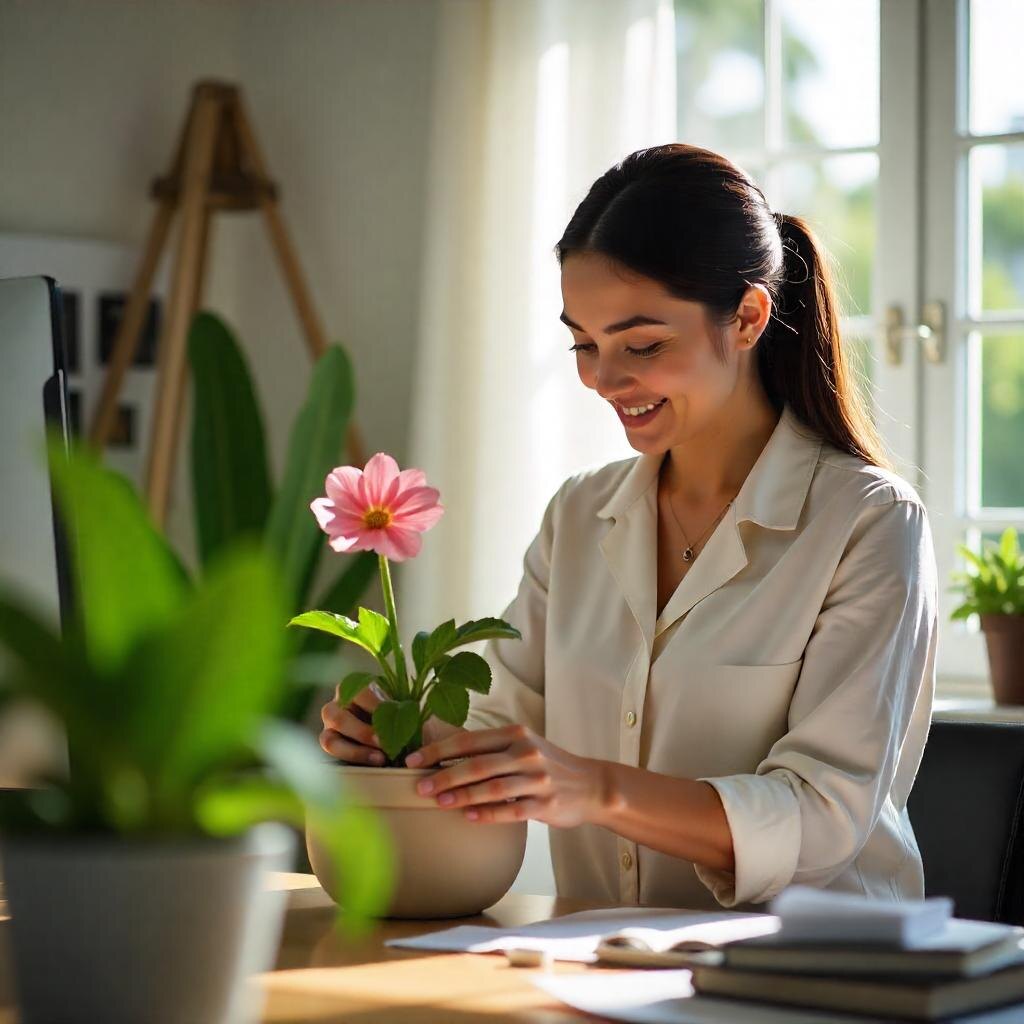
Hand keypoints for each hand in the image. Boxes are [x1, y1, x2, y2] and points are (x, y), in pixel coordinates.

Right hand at [319, 685, 465, 764]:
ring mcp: (331, 730)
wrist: (414, 743)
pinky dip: (354, 761)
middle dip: (361, 730)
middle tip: (384, 742)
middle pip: (334, 714)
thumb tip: (430, 688)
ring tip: (381, 758)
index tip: (395, 718)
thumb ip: (412, 701)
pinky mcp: (335, 752)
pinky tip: (375, 764)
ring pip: (328, 739)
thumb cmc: (412, 720)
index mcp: (356, 687)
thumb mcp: (413, 706)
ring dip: (355, 750)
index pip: (355, 689)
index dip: (374, 705)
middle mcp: (338, 705)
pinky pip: (332, 759)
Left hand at [404, 724, 605, 827]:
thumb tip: (443, 757)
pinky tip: (469, 817)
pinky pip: (511, 810)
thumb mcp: (523, 746)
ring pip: (491, 788)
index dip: (438, 750)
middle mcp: (526, 752)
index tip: (413, 760)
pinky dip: (488, 814)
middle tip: (419, 786)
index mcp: (515, 734)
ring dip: (462, 796)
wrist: (591, 785)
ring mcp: (537, 779)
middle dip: (444, 776)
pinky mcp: (545, 804)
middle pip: (477, 764)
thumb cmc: (547, 765)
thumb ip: (491, 749)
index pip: (469, 740)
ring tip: (438, 802)